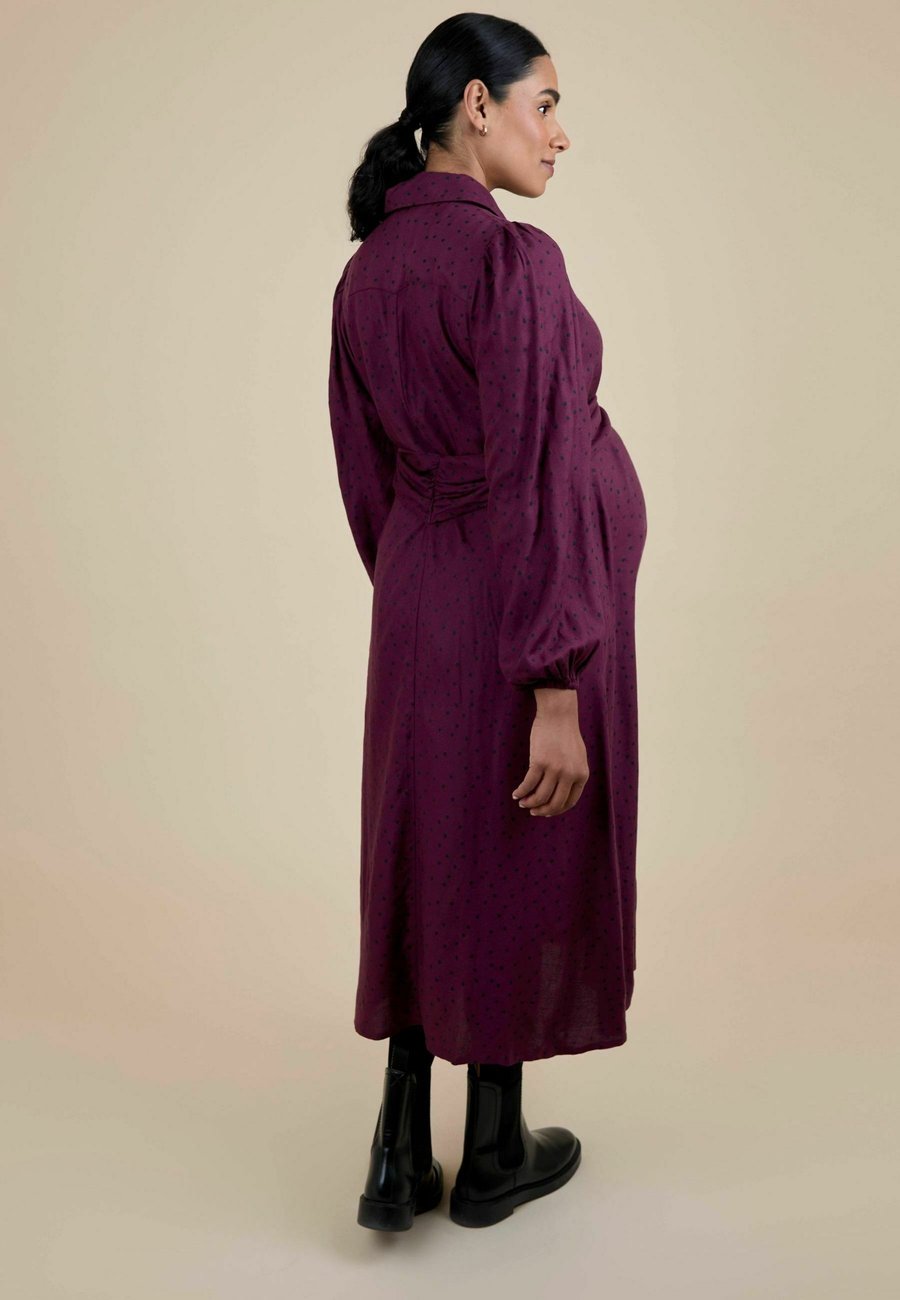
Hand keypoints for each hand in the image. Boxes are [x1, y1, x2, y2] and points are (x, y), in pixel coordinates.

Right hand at [512, 688, 589, 816]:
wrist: (558, 715)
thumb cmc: (566, 734)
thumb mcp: (577, 757)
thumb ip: (573, 774)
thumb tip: (560, 793)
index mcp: (582, 775)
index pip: (570, 802)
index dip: (556, 810)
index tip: (546, 811)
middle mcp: (570, 775)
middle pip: (554, 803)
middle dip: (541, 810)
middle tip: (532, 811)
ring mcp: (555, 769)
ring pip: (540, 796)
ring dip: (529, 803)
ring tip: (522, 802)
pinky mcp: (539, 762)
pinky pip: (528, 784)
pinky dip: (521, 791)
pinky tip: (516, 793)